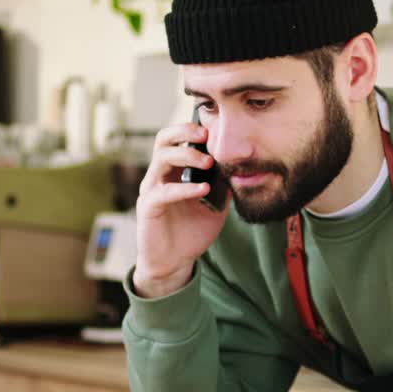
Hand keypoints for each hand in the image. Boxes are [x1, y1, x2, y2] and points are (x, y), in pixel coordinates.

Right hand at [132, 123, 229, 297]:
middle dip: (184, 133)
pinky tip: (202, 189)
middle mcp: (159, 175)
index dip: (190, 129)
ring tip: (208, 163)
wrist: (175, 262)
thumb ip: (223, 184)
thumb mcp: (215, 203)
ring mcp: (151, 190)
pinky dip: (184, 188)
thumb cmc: (192, 230)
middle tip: (207, 136)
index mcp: (173, 170)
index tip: (213, 129)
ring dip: (186, 156)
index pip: (175, 138)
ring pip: (161, 159)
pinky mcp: (148, 208)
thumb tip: (244, 167)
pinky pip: (163, 192)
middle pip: (163, 140)